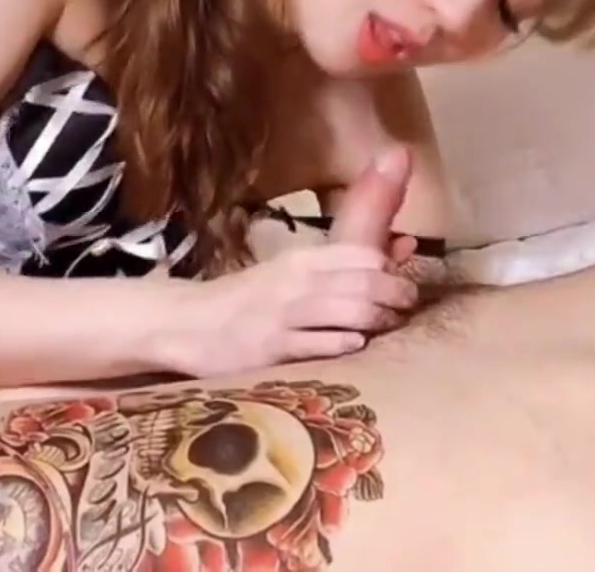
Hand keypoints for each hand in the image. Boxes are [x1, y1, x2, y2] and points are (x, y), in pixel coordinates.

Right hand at [181, 148, 421, 375]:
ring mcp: (284, 316)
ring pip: (345, 310)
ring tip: (389, 326)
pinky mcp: (272, 348)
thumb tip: (405, 246)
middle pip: (361, 282)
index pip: (360, 254)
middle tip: (407, 307)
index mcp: (301, 259)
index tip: (403, 283)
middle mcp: (295, 283)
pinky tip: (357, 345)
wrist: (188, 323)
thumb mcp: (291, 272)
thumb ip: (344, 263)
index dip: (390, 269)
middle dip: (394, 294)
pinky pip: (317, 343)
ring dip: (376, 318)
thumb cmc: (249, 299)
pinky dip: (343, 343)